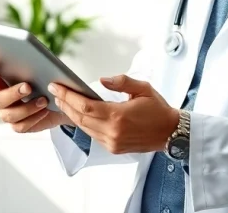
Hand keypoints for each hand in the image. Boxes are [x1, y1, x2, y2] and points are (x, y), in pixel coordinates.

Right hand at [0, 64, 69, 132]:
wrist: (57, 98)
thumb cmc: (43, 79)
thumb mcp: (39, 68)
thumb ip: (30, 63)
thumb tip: (33, 59)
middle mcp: (0, 98)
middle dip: (13, 93)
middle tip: (28, 87)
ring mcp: (7, 113)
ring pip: (9, 115)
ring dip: (27, 108)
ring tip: (43, 100)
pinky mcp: (18, 125)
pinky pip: (21, 126)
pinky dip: (34, 118)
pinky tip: (45, 110)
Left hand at [48, 74, 178, 154]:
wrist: (171, 133)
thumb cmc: (158, 110)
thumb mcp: (143, 88)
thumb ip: (121, 82)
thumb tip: (102, 80)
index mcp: (118, 116)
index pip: (85, 106)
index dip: (68, 96)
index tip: (57, 87)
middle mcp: (113, 132)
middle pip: (80, 118)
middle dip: (65, 104)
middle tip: (55, 91)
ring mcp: (112, 142)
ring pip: (84, 127)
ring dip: (72, 114)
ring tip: (63, 100)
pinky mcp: (113, 148)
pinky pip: (93, 134)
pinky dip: (83, 123)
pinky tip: (79, 113)